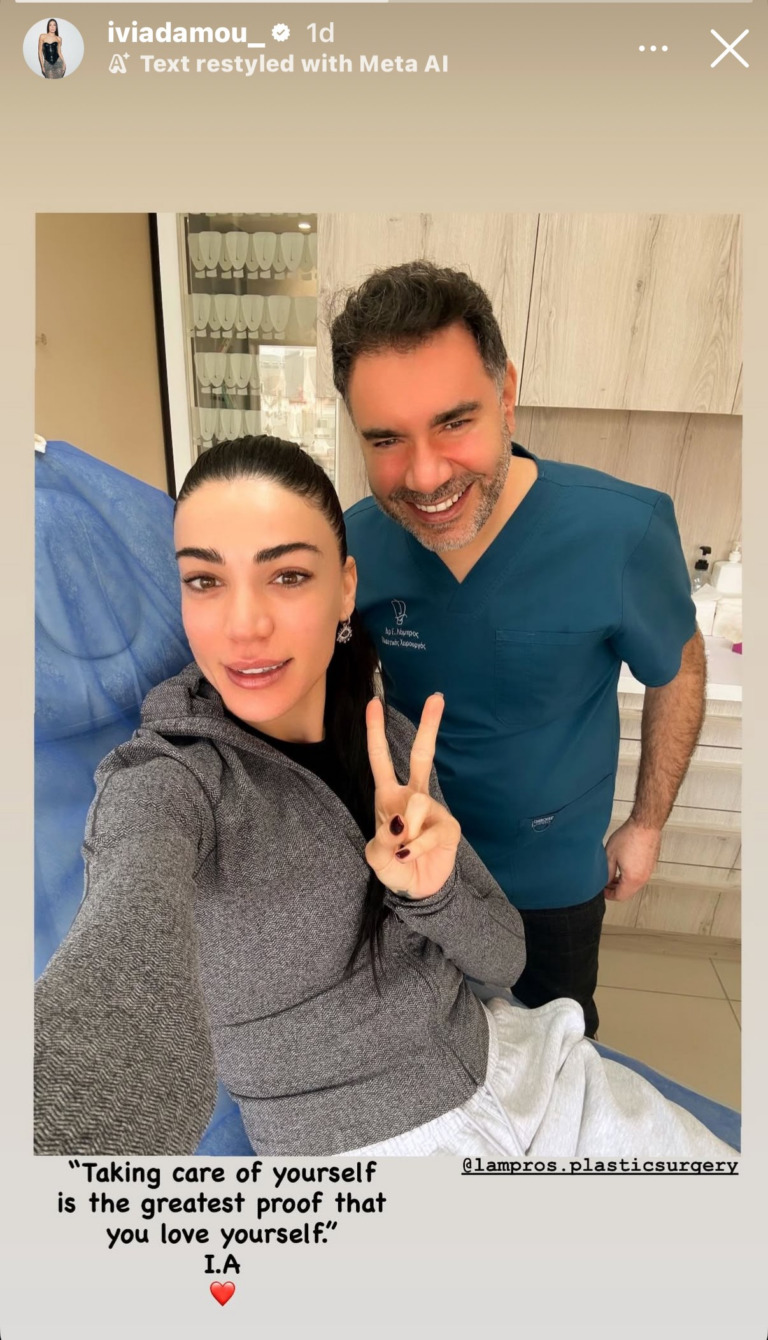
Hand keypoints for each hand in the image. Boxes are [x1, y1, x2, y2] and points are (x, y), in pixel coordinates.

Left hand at [365, 693, 460, 899]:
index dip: (375, 732)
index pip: (381, 758)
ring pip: (418, 802)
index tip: (374, 703)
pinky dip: (415, 848)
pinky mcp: (449, 827)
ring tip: (402, 850)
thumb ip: (381, 841)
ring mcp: (433, 809)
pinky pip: (428, 831)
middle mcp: (412, 796)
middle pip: (423, 755)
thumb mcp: (376, 856)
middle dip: (429, 726)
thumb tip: (402, 825)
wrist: (418, 890)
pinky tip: (409, 856)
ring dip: (405, 831)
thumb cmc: (394, 866)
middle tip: (436, 697)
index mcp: (389, 796)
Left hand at [603, 818, 661, 900]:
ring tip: (613, 876)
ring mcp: (649, 872)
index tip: (602, 890)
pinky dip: (631, 877)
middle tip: (606, 884)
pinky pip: (640, 877)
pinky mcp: (651, 865)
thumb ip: (606, 873)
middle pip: (628, 893)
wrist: (645, 825)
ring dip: (623, 884)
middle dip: (615, 890)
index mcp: (632, 879)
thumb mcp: (610, 855)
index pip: (620, 896)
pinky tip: (623, 868)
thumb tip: (605, 882)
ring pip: (634, 886)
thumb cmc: (629, 836)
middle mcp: (643, 878)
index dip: (608, 895)